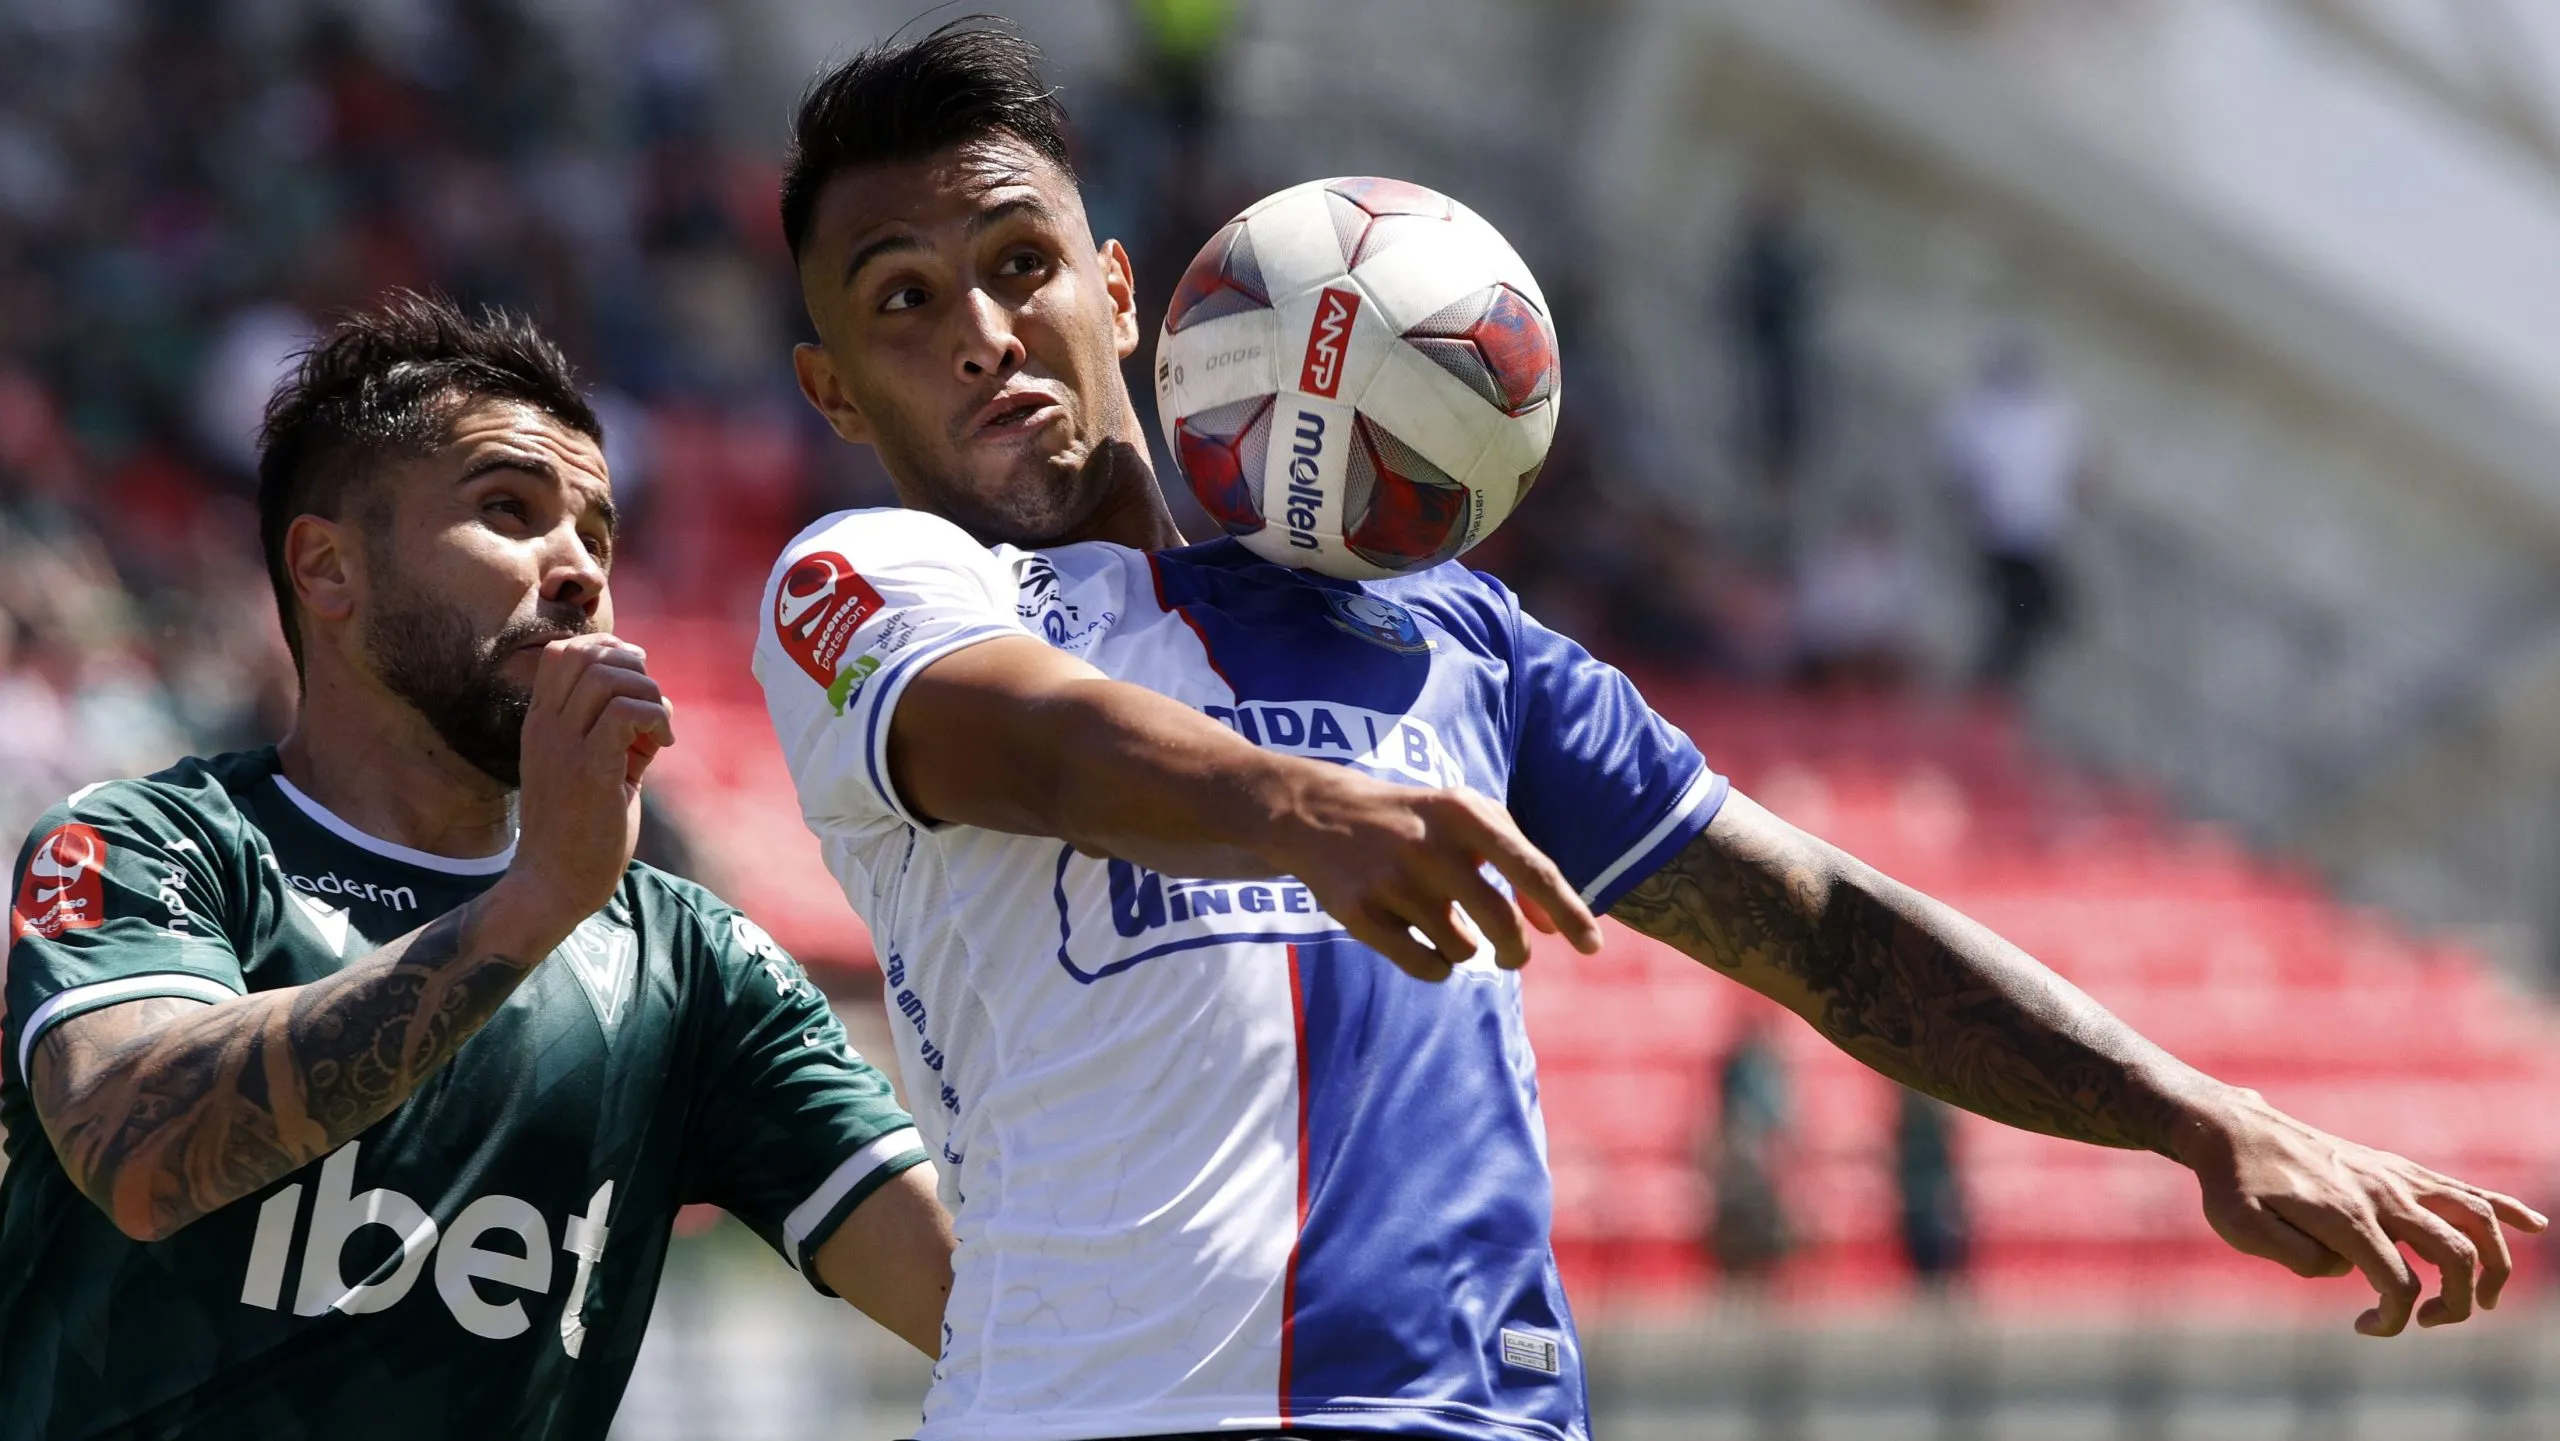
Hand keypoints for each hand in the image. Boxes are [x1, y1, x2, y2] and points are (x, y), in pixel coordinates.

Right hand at [508, 634, 676, 920]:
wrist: (552, 884)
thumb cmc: (578, 830)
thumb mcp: (593, 767)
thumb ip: (617, 732)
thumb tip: (657, 705)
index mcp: (541, 723)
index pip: (562, 652)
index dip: (608, 650)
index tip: (637, 680)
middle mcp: (546, 727)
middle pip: (586, 654)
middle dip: (634, 667)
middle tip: (652, 704)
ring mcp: (564, 747)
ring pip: (608, 678)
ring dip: (648, 694)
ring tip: (659, 731)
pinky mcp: (590, 770)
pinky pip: (624, 713)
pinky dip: (654, 717)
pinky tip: (662, 745)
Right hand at [1267, 772, 1603, 980]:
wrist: (1322, 813)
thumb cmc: (1419, 821)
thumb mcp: (1470, 822)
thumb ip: (1518, 865)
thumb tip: (1552, 929)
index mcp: (1464, 813)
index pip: (1533, 869)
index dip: (1569, 912)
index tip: (1593, 947)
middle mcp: (1429, 845)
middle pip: (1500, 925)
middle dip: (1514, 950)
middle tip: (1511, 955)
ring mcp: (1391, 880)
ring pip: (1462, 950)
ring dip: (1464, 948)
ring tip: (1440, 920)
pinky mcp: (1359, 913)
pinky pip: (1426, 966)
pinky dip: (1436, 965)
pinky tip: (1418, 937)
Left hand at [2174, 1085, 2547, 1334]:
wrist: (2231, 1129)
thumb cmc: (2231, 1184)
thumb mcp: (2241, 1229)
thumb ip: (2296, 1256)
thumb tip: (2343, 1270)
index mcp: (2347, 1215)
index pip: (2399, 1282)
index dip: (2393, 1319)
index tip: (2364, 1327)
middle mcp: (2381, 1194)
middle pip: (2454, 1254)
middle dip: (2456, 1302)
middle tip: (2427, 1321)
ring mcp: (2395, 1177)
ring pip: (2472, 1218)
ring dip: (2493, 1262)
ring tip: (2486, 1298)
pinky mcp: (2396, 1168)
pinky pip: (2461, 1188)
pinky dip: (2501, 1208)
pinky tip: (2533, 1224)